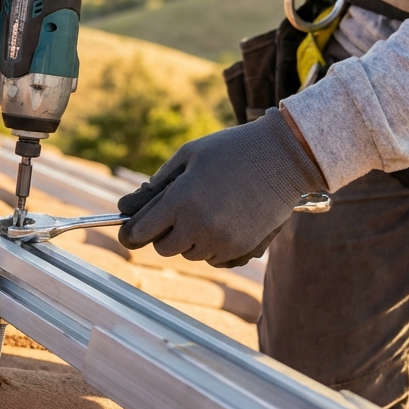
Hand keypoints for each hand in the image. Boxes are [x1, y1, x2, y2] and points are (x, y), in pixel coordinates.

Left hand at [117, 109, 326, 266]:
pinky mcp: (242, 249)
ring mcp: (223, 240)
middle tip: (177, 212)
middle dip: (164, 233)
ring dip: (190, 239)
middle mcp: (200, 225)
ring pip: (190, 254)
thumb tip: (124, 207)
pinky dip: (212, 246)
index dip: (130, 233)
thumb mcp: (188, 156)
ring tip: (207, 210)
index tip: (129, 232)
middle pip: (164, 248)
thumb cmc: (231, 150)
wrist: (284, 158)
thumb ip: (156, 185)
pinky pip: (214, 258)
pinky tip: (224, 220)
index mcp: (182, 199)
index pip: (141, 232)